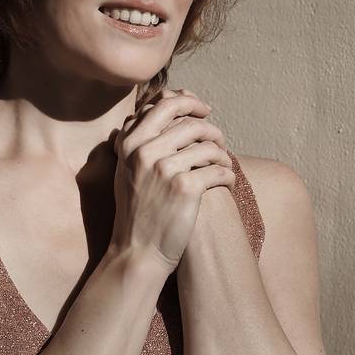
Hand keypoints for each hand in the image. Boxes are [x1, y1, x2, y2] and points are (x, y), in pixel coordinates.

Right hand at [110, 88, 234, 271]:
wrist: (137, 251)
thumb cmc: (136, 210)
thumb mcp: (127, 169)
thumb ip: (139, 137)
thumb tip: (158, 103)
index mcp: (130, 143)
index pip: (164, 105)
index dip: (189, 103)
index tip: (203, 111)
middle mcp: (144, 151)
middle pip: (191, 122)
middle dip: (211, 129)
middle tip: (220, 140)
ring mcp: (164, 168)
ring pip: (208, 145)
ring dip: (223, 154)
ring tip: (224, 163)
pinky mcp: (185, 187)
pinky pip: (219, 169)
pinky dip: (228, 175)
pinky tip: (227, 182)